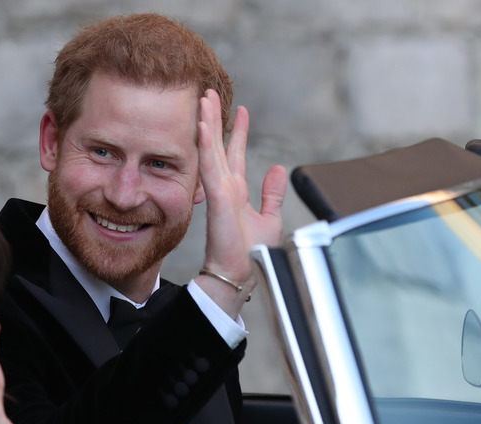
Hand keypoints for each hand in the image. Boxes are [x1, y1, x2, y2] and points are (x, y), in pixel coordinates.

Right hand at [195, 89, 287, 315]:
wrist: (240, 274)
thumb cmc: (251, 254)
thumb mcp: (269, 218)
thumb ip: (272, 194)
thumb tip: (278, 169)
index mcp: (236, 191)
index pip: (235, 154)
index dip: (238, 131)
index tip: (241, 110)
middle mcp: (225, 187)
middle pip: (218, 145)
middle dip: (215, 118)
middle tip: (210, 93)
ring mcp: (219, 191)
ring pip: (211, 149)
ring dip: (207, 123)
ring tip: (204, 99)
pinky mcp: (217, 198)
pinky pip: (209, 166)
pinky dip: (206, 145)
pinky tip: (202, 126)